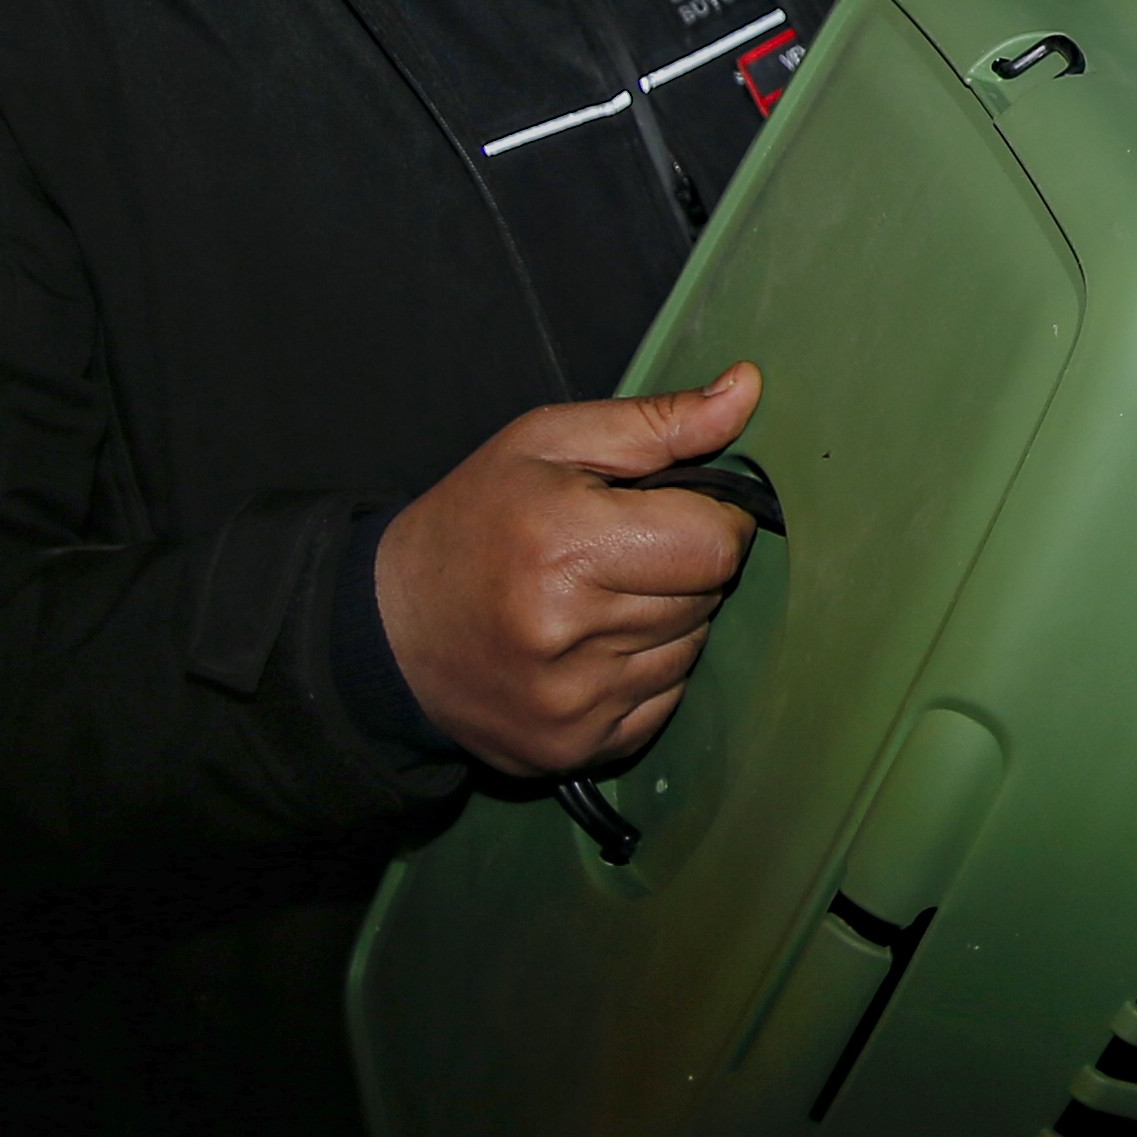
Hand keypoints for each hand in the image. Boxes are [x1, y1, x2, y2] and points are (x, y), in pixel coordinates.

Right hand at [374, 362, 768, 776]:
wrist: (388, 630)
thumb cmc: (476, 519)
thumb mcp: (550, 443)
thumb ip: (659, 422)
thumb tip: (749, 387)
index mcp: (566, 544)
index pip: (716, 543)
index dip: (713, 518)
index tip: (676, 509)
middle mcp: (569, 632)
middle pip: (706, 597)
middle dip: (682, 566)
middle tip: (623, 553)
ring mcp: (571, 702)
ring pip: (690, 649)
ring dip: (666, 619)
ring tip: (600, 598)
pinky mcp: (573, 749)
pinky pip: (664, 700)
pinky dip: (645, 671)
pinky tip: (592, 648)